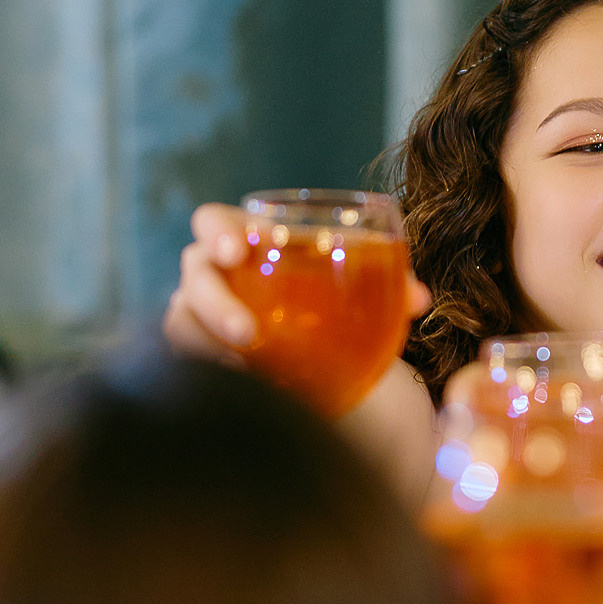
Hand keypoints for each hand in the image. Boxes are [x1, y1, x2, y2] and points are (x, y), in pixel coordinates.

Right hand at [160, 201, 429, 364]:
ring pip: (184, 320)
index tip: (237, 249)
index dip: (218, 231)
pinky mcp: (199, 354)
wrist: (323, 354)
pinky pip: (191, 360)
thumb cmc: (331, 301)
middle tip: (245, 329)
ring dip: (212, 341)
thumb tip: (418, 298)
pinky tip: (245, 381)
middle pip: (195, 271)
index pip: (214, 222)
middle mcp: (216, 273)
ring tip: (249, 362)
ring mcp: (200, 314)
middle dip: (213, 298)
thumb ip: (389, 284)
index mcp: (248, 240)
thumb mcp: (361, 289)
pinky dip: (213, 368)